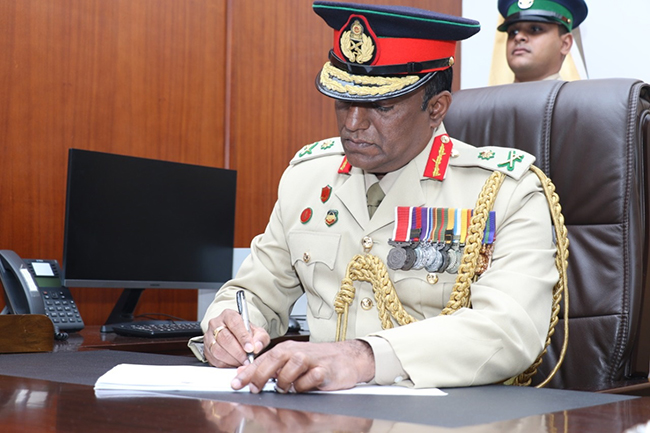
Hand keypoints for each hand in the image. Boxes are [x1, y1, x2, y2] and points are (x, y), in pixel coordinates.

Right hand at [204, 309, 270, 366]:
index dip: (243, 337)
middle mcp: (216, 323)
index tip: (250, 348)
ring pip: (218, 350)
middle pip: (225, 338)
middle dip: (238, 352)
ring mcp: (209, 336)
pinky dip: (226, 364)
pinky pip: (214, 359)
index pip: (235, 324)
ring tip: (242, 362)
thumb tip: (257, 347)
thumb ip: (260, 338)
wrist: (236, 336)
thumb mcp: (257, 332)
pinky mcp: (206, 349)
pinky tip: (234, 364)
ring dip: (232, 360)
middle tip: (247, 360)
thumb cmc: (246, 333)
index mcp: (229, 315)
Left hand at [231, 339, 374, 392]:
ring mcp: (312, 360)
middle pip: (273, 360)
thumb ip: (272, 368)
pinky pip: (311, 378)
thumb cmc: (319, 361)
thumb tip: (247, 375)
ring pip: (291, 368)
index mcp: (286, 350)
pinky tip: (305, 387)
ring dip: (285, 381)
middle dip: (260, 376)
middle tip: (255, 389)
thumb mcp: (292, 362)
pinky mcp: (325, 369)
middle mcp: (297, 352)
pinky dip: (305, 385)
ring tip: (286, 389)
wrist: (347, 358)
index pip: (262, 359)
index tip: (235, 383)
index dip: (247, 372)